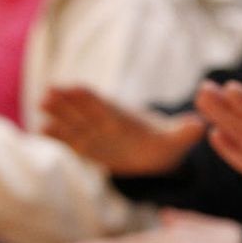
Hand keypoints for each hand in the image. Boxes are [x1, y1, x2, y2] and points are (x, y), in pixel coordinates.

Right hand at [42, 86, 206, 175]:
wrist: (158, 154)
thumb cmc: (167, 143)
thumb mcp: (178, 139)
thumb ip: (185, 132)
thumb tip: (200, 125)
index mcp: (127, 118)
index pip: (107, 105)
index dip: (92, 98)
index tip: (76, 88)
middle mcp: (107, 122)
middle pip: (85, 110)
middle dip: (68, 102)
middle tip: (48, 92)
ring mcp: (96, 133)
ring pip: (75, 123)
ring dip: (58, 116)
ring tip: (40, 107)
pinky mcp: (89, 147)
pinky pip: (72, 141)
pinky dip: (59, 136)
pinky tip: (41, 129)